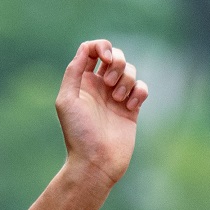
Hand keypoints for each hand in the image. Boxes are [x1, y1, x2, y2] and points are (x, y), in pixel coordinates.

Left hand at [56, 39, 147, 187]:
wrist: (96, 162)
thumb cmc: (78, 133)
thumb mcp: (67, 100)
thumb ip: (73, 72)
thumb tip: (86, 49)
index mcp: (82, 82)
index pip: (91, 50)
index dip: (101, 47)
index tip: (104, 60)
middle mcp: (99, 86)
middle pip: (114, 55)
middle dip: (117, 62)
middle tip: (110, 83)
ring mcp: (116, 97)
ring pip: (129, 70)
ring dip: (126, 80)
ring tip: (118, 100)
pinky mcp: (132, 108)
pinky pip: (142, 87)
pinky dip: (139, 92)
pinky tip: (130, 107)